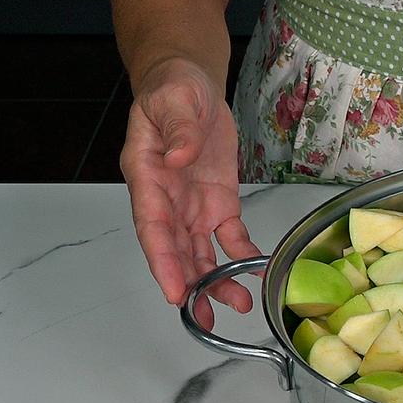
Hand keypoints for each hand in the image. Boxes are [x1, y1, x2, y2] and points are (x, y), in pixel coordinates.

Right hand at [120, 58, 260, 330]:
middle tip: (204, 316)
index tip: (174, 291)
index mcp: (148, 176)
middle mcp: (168, 199)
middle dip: (189, 285)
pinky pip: (229, 236)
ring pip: (201, 252)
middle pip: (176, 250)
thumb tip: (180, 154)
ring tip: (237, 304)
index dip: (163, 262)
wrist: (193, 85)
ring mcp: (192, 205)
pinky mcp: (218, 203)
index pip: (153, 227)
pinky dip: (242, 255)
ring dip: (215, 280)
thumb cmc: (174, 89)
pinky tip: (255, 272)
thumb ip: (178, 128)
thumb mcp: (175, 99)